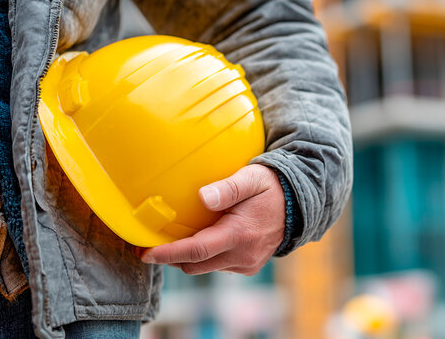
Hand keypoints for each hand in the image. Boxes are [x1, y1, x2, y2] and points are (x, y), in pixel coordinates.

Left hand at [139, 164, 285, 275]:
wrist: (298, 204)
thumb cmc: (271, 187)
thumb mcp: (251, 178)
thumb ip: (227, 188)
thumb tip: (203, 197)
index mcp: (239, 234)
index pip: (196, 251)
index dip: (167, 254)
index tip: (145, 253)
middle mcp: (243, 255)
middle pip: (195, 264)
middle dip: (172, 257)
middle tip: (152, 244)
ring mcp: (247, 264)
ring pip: (205, 267)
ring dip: (190, 256)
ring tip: (178, 238)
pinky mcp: (249, 266)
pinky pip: (218, 265)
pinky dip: (206, 256)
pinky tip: (204, 237)